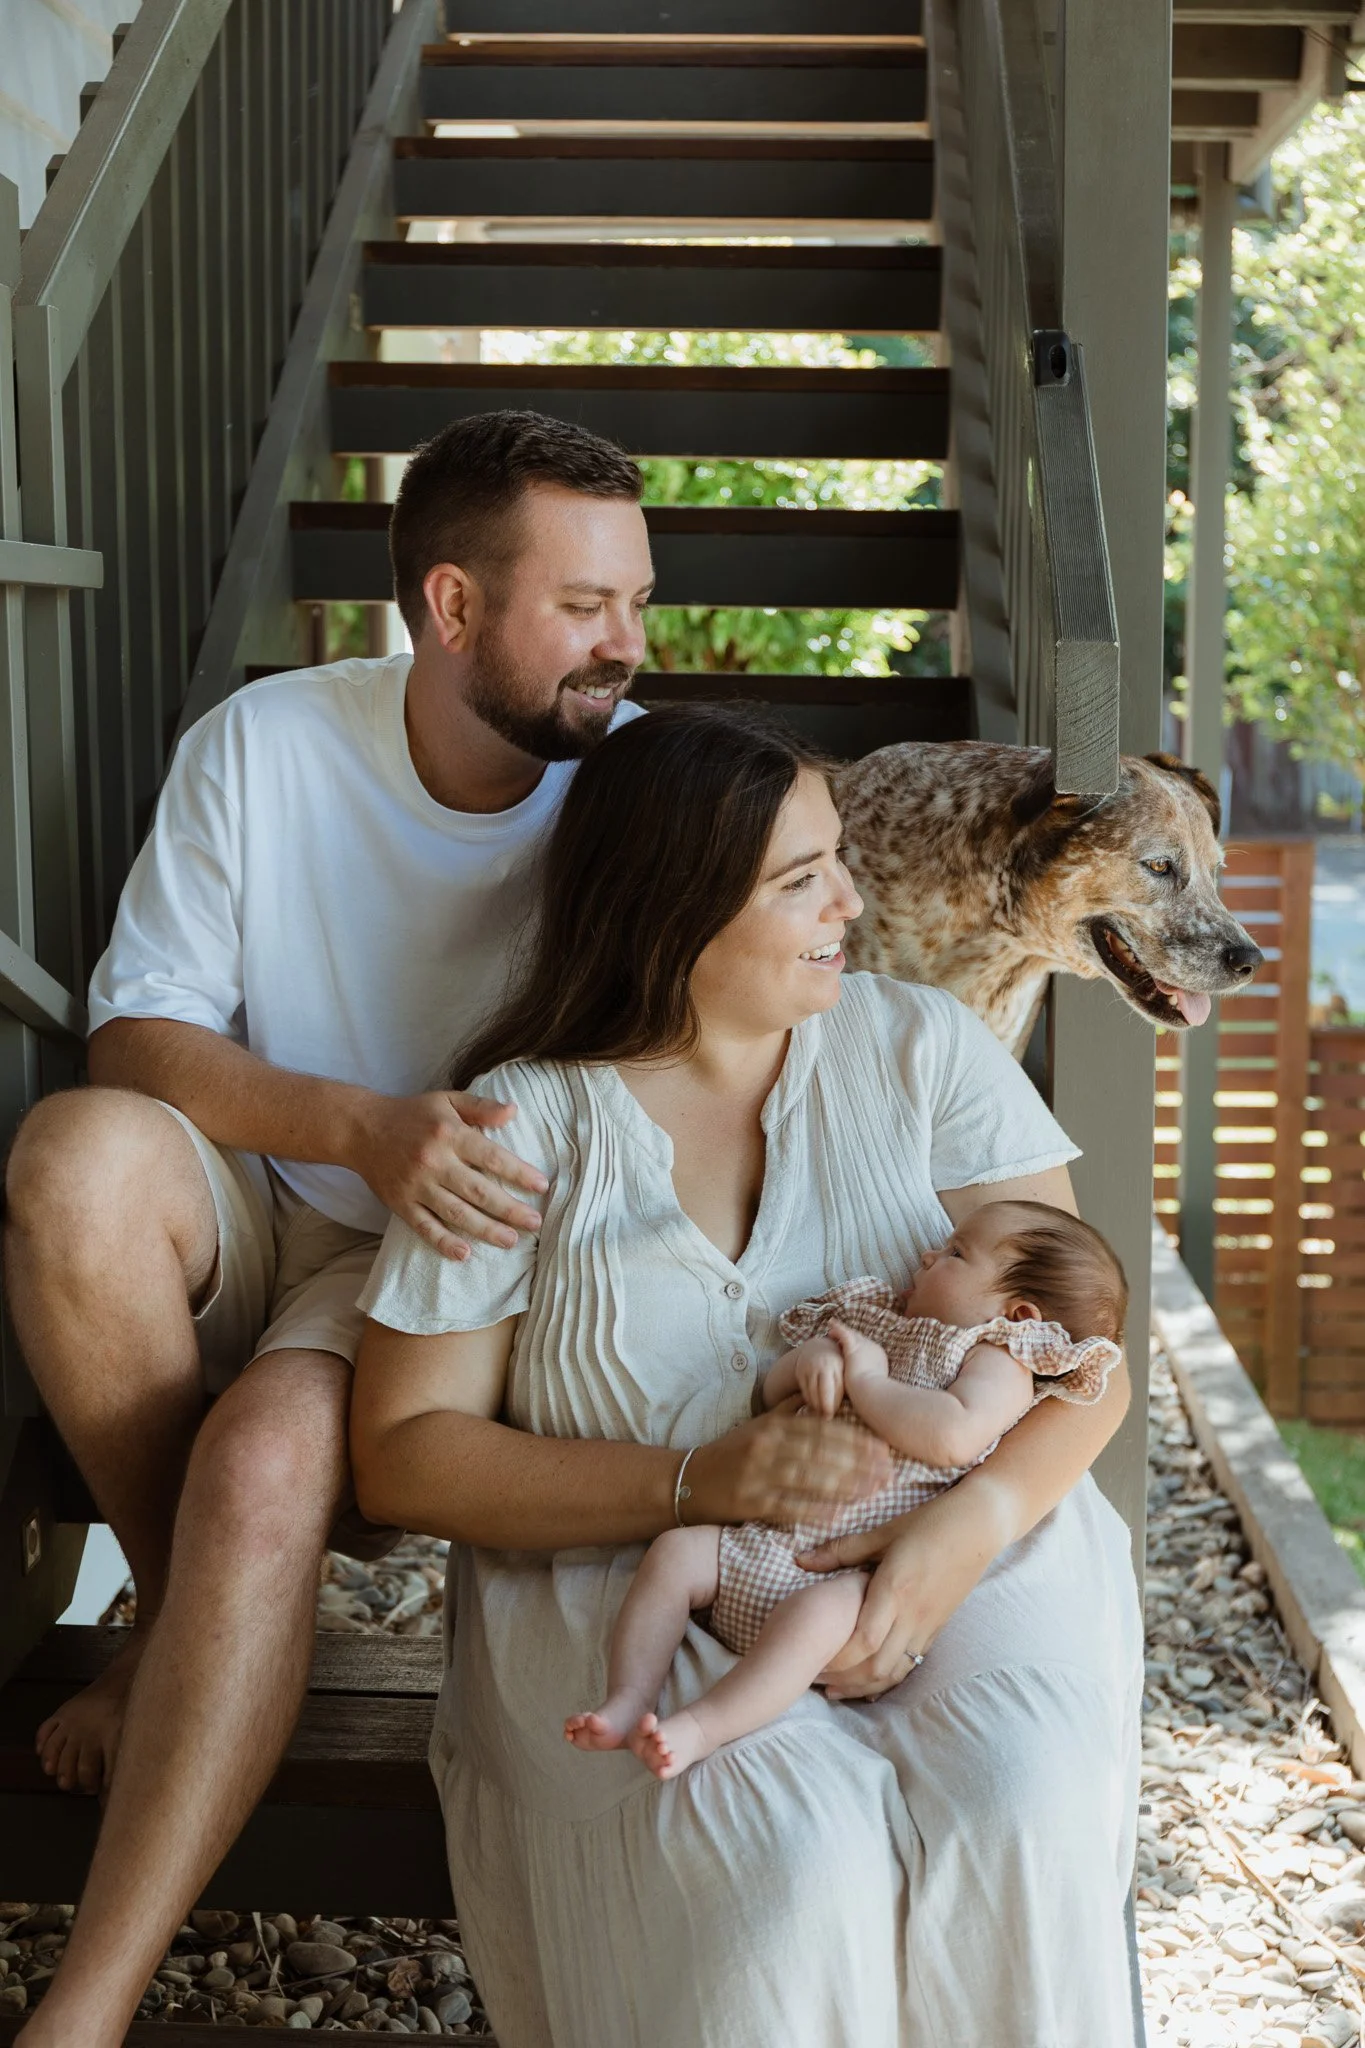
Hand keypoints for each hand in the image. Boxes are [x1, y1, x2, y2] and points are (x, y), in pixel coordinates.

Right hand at [349, 1089, 547, 1259]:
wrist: (361, 1128)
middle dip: (509, 1209)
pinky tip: (464, 1254)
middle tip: (535, 1223)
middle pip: (478, 1191)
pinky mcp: (400, 1204)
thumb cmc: (412, 1113)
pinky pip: (424, 1227)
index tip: (542, 1186)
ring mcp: (416, 1185)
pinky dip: (443, 1242)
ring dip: (485, 1230)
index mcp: (450, 1134)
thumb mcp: (448, 1100)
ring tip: (511, 1240)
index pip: (492, 1157)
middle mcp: (434, 1161)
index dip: (518, 1173)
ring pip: (456, 1213)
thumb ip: (482, 1107)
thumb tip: (514, 1111)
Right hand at [686, 1398, 891, 1528]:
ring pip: (807, 1478)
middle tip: (888, 1472)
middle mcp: (766, 1446)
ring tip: (873, 1492)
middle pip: (819, 1452)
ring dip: (843, 1486)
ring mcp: (757, 1475)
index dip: (854, 1437)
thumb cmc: (732, 1452)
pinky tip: (838, 1514)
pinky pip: (787, 1507)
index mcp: (773, 1425)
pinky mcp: (749, 1503)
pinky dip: (813, 1511)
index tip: (883, 1446)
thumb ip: (791, 1409)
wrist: (688, 1481)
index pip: (820, 1428)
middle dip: (857, 1462)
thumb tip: (823, 1392)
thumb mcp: (759, 1424)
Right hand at [795, 1343, 845, 1418]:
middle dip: (826, 1406)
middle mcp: (823, 1365)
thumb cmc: (837, 1364)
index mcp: (837, 1365)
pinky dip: (809, 1400)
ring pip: (812, 1391)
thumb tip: (861, 1405)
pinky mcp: (800, 1372)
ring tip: (821, 1415)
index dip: (837, 1402)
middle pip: (824, 1389)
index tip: (836, 1414)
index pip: (838, 1387)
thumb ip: (849, 1384)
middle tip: (828, 1418)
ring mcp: (810, 1368)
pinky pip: (804, 1390)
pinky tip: (815, 1407)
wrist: (817, 1349)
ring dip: (816, 1405)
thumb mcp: (844, 1369)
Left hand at [799, 1472, 1017, 1698]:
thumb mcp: (883, 1532)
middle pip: (876, 1665)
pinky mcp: (938, 1629)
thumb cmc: (928, 1524)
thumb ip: (841, 1551)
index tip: (812, 1658)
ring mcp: (927, 1625)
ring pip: (895, 1671)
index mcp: (894, 1589)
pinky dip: (888, 1677)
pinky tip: (868, 1682)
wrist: (977, 1527)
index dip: (837, 1657)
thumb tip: (799, 1560)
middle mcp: (912, 1614)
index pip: (863, 1640)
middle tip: (815, 1677)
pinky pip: (911, 1664)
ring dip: (864, 1685)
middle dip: (844, 1678)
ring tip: (835, 1689)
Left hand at [826, 1320, 888, 1389]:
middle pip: (861, 1340)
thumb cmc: (872, 1396)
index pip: (867, 1349)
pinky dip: (837, 1327)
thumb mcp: (873, 1387)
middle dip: (851, 1338)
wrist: (872, 1392)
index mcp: (879, 1359)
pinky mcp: (854, 1347)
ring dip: (842, 1332)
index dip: (858, 1348)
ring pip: (852, 1335)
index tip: (849, 1350)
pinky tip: (830, 1324)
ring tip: (831, 1331)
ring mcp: (865, 1346)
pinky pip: (844, 1333)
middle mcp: (874, 1349)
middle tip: (839, 1338)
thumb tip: (866, 1388)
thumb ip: (869, 1382)